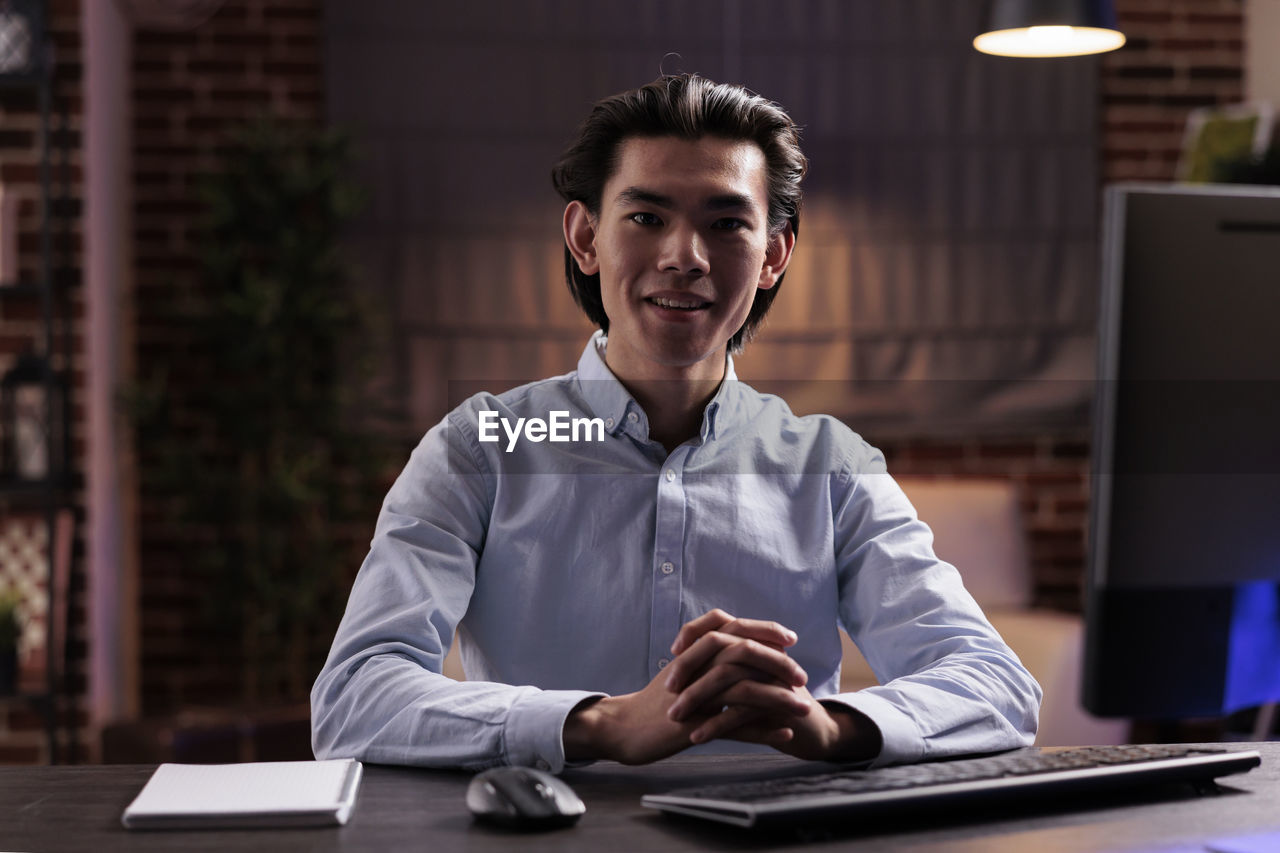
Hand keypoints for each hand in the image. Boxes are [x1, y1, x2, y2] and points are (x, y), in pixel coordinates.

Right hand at [562, 610, 806, 763]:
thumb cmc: (655, 702)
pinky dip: (764, 731)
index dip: (764, 630)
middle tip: (802, 676)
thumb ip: (704, 657)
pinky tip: (784, 735)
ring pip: (744, 690)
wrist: (623, 727)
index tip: (789, 638)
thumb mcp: (680, 671)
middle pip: (744, 654)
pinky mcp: (694, 725)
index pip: (733, 629)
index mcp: (694, 652)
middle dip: (778, 664)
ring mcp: (695, 696)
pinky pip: (735, 727)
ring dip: (778, 700)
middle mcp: (696, 668)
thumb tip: (736, 649)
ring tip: (803, 709)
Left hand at [666, 609, 882, 761]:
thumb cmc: (771, 706)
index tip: (672, 652)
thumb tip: (682, 660)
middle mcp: (765, 653)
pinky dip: (717, 724)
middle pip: (721, 646)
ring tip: (676, 717)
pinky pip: (742, 711)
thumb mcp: (745, 683)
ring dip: (698, 699)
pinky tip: (697, 737)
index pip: (720, 621)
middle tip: (667, 690)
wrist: (812, 731)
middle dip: (689, 667)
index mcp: (755, 642)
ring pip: (729, 679)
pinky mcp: (779, 705)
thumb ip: (720, 668)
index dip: (694, 631)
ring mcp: (773, 678)